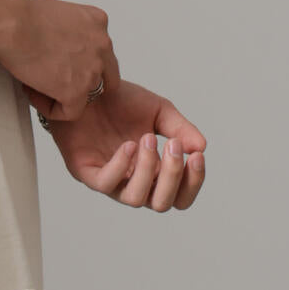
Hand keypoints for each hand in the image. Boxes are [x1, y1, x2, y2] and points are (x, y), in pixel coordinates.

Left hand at [22, 77, 206, 210]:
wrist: (88, 85)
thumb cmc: (122, 102)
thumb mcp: (159, 111)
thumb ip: (180, 129)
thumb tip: (201, 147)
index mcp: (155, 172)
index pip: (180, 196)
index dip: (192, 182)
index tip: (197, 156)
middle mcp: (134, 182)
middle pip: (162, 204)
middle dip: (173, 177)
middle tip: (174, 146)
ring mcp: (110, 180)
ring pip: (135, 198)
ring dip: (147, 170)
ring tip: (147, 138)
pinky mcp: (87, 172)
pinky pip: (106, 183)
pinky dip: (120, 166)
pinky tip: (128, 144)